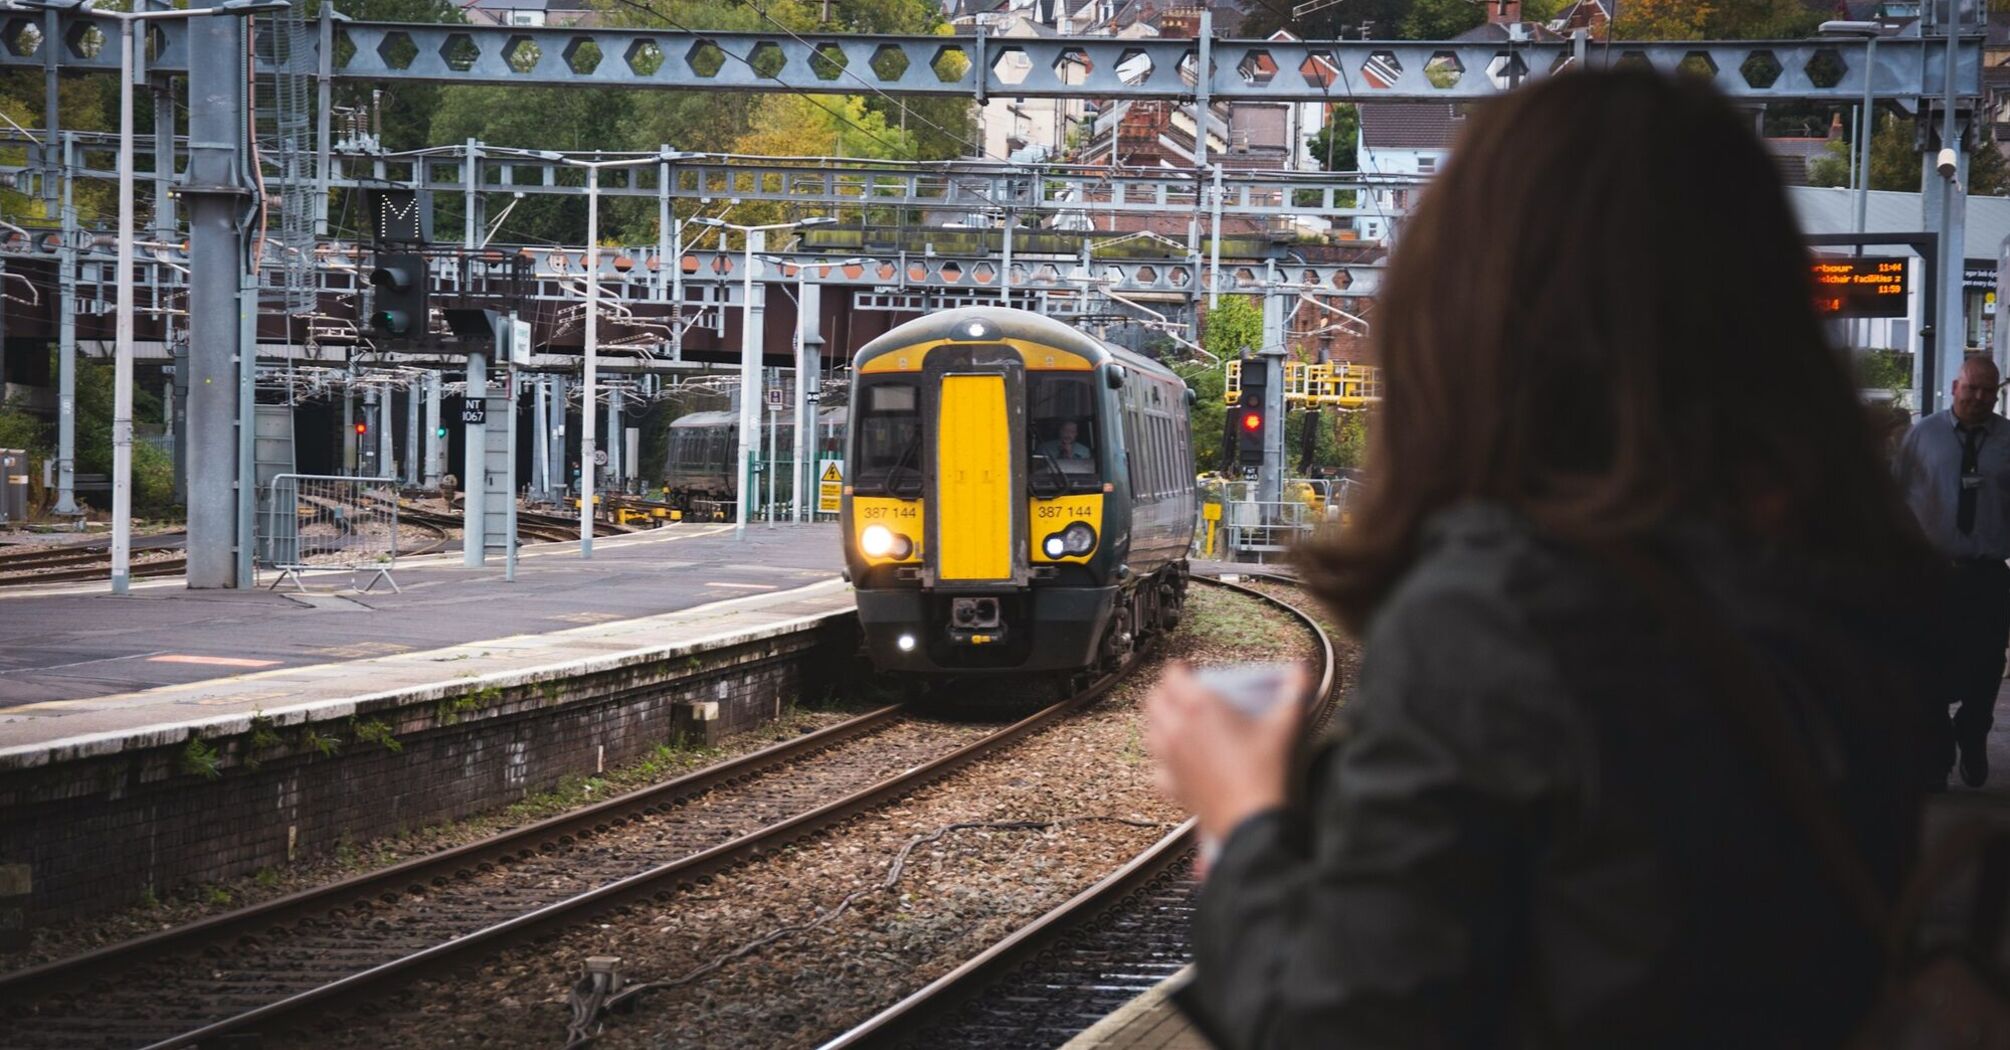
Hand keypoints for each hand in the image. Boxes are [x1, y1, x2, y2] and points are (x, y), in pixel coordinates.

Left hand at [1144, 661, 1304, 847]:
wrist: (1254, 823)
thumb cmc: (1266, 776)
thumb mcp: (1287, 725)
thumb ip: (1296, 691)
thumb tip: (1301, 671)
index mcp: (1199, 708)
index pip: (1173, 676)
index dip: (1179, 668)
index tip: (1189, 669)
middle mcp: (1177, 731)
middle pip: (1154, 700)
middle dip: (1165, 690)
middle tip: (1181, 690)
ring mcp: (1171, 760)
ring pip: (1149, 731)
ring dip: (1158, 720)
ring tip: (1174, 719)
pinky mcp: (1174, 786)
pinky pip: (1156, 768)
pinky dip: (1161, 760)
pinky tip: (1174, 761)